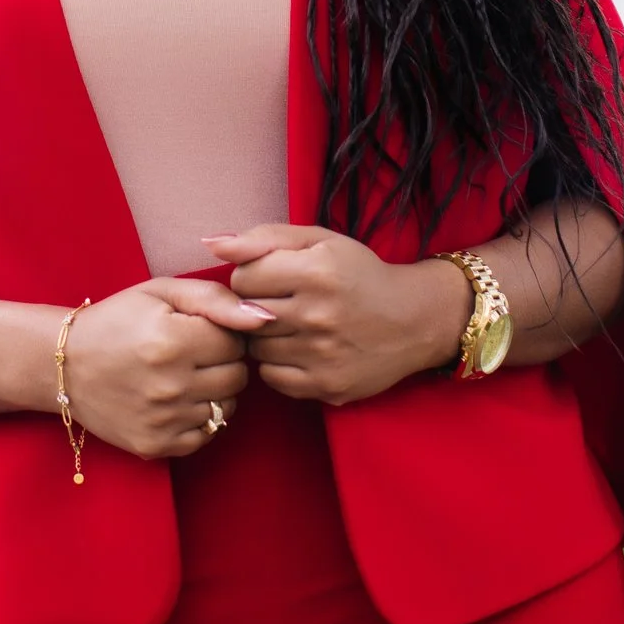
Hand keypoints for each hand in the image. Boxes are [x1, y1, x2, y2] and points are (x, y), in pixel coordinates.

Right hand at [55, 277, 266, 458]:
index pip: (236, 342)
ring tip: (185, 376)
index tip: (199, 331)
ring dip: (214, 391)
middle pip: (237, 377)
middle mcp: (169, 385)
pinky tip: (177, 401)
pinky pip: (205, 436)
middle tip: (195, 353)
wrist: (65, 365)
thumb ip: (217, 299)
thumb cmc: (118, 321)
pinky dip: (199, 419)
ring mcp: (163, 420)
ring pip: (226, 408)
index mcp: (173, 340)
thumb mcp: (162, 292)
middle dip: (224, 362)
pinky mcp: (155, 445)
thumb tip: (265, 317)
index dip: (223, 333)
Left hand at [201, 225, 469, 406]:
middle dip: (255, 306)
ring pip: (255, 348)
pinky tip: (300, 349)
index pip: (243, 277)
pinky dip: (278, 364)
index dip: (253, 276)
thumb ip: (263, 238)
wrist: (413, 319)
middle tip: (283, 302)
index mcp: (317, 271)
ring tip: (293, 325)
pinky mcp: (326, 385)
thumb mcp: (319, 241)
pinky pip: (271, 377)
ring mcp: (321, 355)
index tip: (274, 278)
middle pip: (245, 314)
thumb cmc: (360, 274)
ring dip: (265, 336)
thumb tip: (210, 243)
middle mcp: (318, 314)